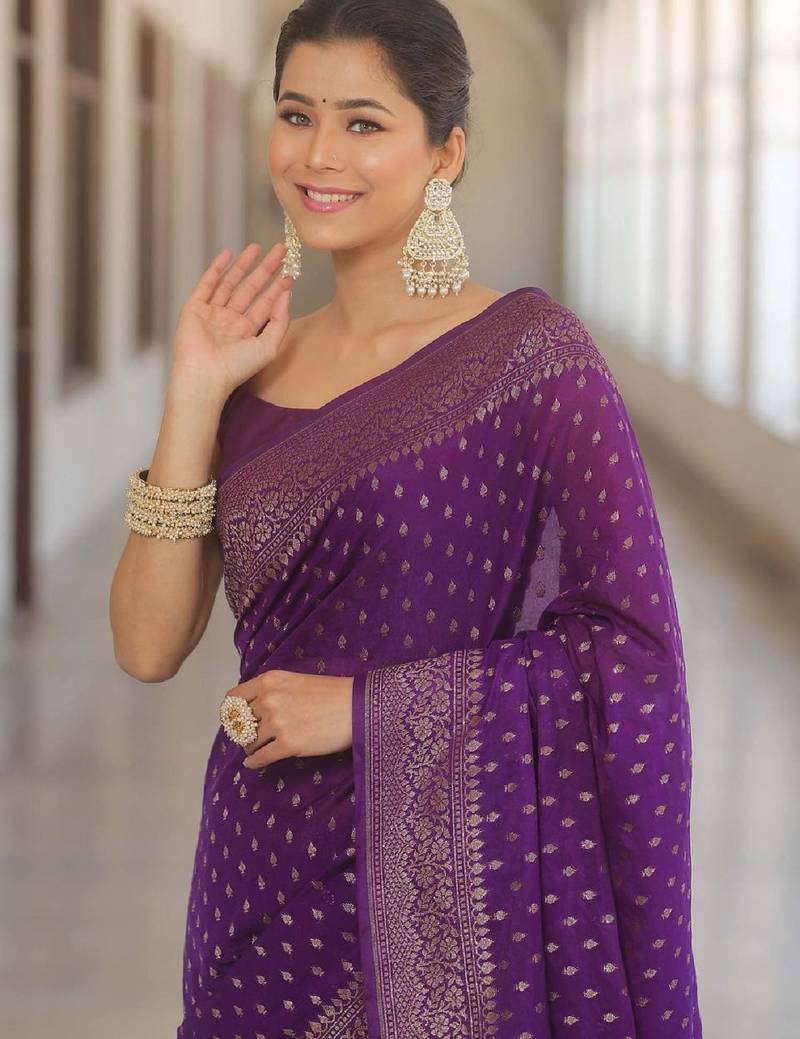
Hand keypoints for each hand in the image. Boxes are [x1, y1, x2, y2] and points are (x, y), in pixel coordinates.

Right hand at [170, 242, 293, 400]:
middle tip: (280, 251)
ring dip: (243, 264)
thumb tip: (287, 295)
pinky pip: (207, 284)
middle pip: (250, 288)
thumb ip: (280, 320)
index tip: (290, 271)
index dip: (278, 287)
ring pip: (230, 282)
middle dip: (265, 269)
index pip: (265, 303)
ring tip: (257, 247)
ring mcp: (212, 313)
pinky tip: (228, 254)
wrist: (205, 375)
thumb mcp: (268, 346)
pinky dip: (216, 268)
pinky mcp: (195, 308)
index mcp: (247, 332)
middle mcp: (230, 321)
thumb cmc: (236, 368)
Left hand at [224, 670, 353, 769]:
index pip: (234, 698)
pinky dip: (254, 763)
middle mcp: (268, 700)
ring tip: (255, 750)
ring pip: (250, 741)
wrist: (356, 706)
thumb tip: (256, 709)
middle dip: (244, 731)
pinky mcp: (287, 744)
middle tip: (249, 737)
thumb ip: (274, 691)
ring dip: (251, 747)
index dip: (232, 712)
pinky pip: (261, 757)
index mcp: (269, 681)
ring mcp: (277, 723)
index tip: (235, 720)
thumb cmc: (332, 692)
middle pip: (241, 722)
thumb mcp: (296, 681)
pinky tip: (252, 764)